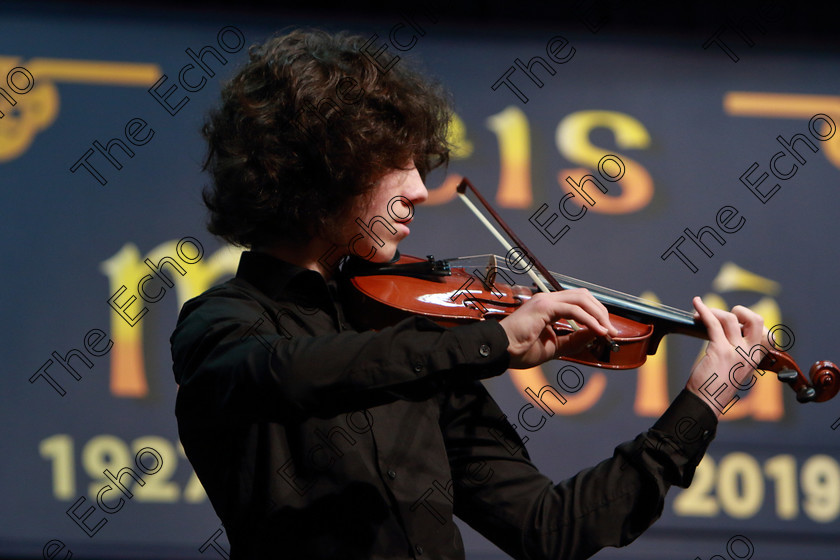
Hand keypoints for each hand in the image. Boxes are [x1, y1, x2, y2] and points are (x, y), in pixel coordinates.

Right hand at [499, 288, 617, 368]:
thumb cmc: (519, 350)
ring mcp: (545, 301)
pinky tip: (598, 331)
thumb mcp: (554, 347)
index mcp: (548, 307)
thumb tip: (595, 335)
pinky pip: (574, 310)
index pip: (578, 302)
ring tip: (608, 331)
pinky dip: (589, 320)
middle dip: (601, 312)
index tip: (607, 331)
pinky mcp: (544, 307)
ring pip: (582, 299)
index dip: (596, 314)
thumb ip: (574, 340)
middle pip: (584, 296)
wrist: (500, 351)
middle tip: (612, 331)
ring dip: (599, 315)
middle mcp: (547, 299)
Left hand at [685, 297, 766, 417]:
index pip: (768, 333)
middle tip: (726, 314)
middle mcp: (750, 354)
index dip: (753, 323)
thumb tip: (730, 332)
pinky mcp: (720, 351)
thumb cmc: (717, 385)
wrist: (707, 401)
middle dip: (741, 311)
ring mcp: (736, 352)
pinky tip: (697, 304)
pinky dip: (703, 310)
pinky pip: (713, 324)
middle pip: (756, 320)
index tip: (738, 321)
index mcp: (756, 358)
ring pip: (730, 319)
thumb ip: (739, 353)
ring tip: (701, 313)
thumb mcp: (736, 369)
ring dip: (714, 311)